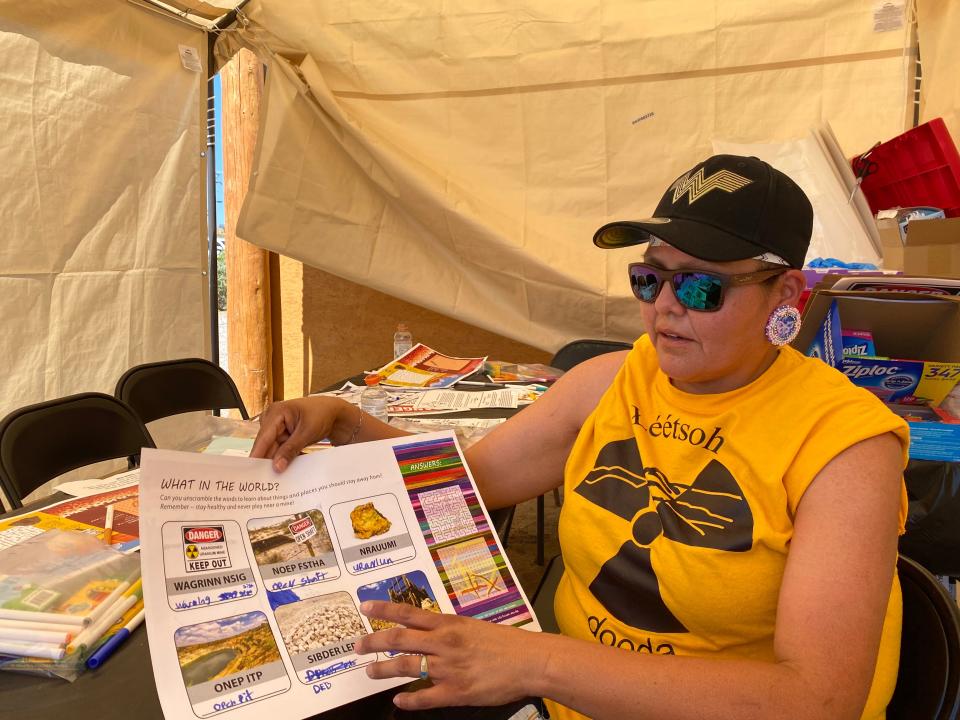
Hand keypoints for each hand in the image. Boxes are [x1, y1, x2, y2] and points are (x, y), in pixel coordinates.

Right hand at [250, 397, 355, 471]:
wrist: (334, 413)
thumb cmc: (322, 415)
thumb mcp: (307, 432)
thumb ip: (291, 449)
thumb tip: (276, 467)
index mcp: (276, 412)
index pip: (264, 436)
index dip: (257, 454)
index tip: (250, 470)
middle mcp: (273, 419)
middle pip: (266, 444)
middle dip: (265, 461)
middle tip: (261, 481)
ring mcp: (277, 427)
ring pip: (273, 449)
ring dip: (275, 462)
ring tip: (271, 480)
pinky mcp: (283, 435)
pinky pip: (280, 449)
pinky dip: (282, 458)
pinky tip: (283, 471)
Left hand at [355, 601, 540, 710]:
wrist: (529, 661)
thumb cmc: (504, 643)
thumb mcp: (472, 626)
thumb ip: (448, 628)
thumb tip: (426, 630)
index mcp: (448, 624)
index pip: (408, 613)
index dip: (383, 610)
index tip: (364, 607)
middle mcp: (443, 643)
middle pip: (398, 639)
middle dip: (373, 642)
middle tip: (357, 646)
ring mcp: (448, 668)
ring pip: (406, 667)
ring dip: (383, 670)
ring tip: (370, 672)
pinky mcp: (456, 692)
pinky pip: (424, 698)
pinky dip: (408, 700)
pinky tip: (398, 700)